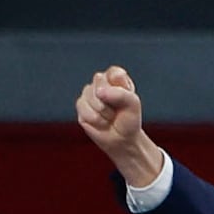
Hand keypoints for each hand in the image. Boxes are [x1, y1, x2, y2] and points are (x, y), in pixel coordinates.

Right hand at [75, 65, 163, 191]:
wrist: (121, 140)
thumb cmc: (129, 120)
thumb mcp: (133, 105)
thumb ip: (120, 94)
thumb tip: (100, 92)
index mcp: (116, 79)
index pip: (113, 73)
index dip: (118, 86)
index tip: (126, 96)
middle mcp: (101, 83)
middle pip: (100, 82)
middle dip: (110, 100)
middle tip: (116, 110)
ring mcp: (89, 94)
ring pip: (91, 96)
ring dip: (103, 112)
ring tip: (109, 117)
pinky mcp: (80, 106)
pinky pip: (84, 108)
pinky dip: (95, 119)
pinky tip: (100, 122)